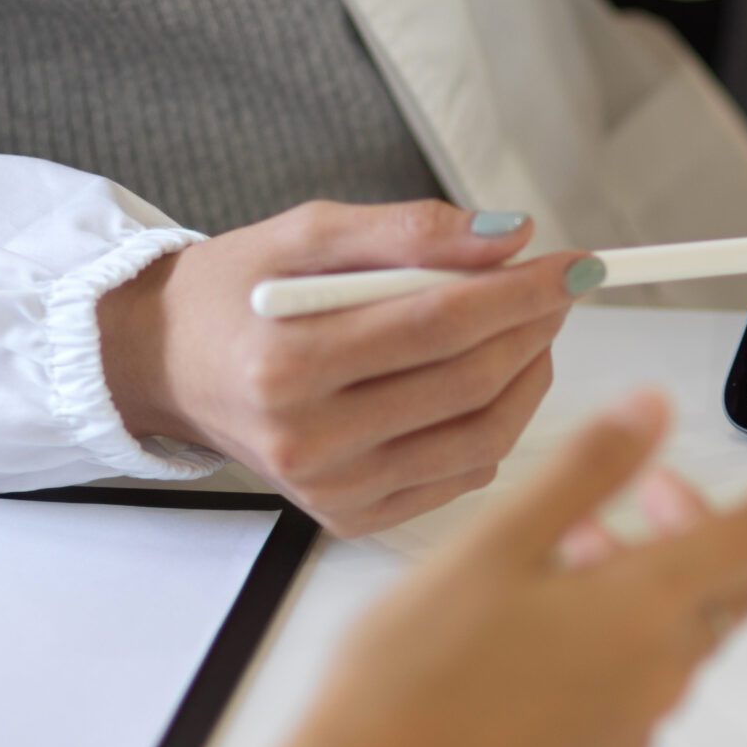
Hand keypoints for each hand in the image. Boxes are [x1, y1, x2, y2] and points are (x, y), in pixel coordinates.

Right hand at [99, 200, 589, 535]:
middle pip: (468, 384)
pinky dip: (495, 424)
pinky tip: (491, 381)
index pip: (438, 324)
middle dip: (534, 329)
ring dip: (528, 378)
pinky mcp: (350, 516)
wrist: (172, 366)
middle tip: (560, 289)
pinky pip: (460, 475)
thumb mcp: (306, 233)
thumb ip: (408, 230)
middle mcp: (306, 441)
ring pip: (480, 438)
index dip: (521, 292)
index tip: (574, 264)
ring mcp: (330, 490)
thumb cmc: (238, 293)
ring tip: (532, 330)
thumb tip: (511, 237)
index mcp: (285, 364)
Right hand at [270, 392, 746, 746]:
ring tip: (562, 544)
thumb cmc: (413, 684)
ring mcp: (627, 726)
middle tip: (643, 485)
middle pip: (725, 585)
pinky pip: (633, 683)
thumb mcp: (497, 546)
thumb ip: (586, 471)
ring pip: (674, 633)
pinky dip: (615, 633)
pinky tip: (538, 621)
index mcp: (646, 610)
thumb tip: (655, 413)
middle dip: (699, 522)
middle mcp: (656, 674)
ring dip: (645, 576)